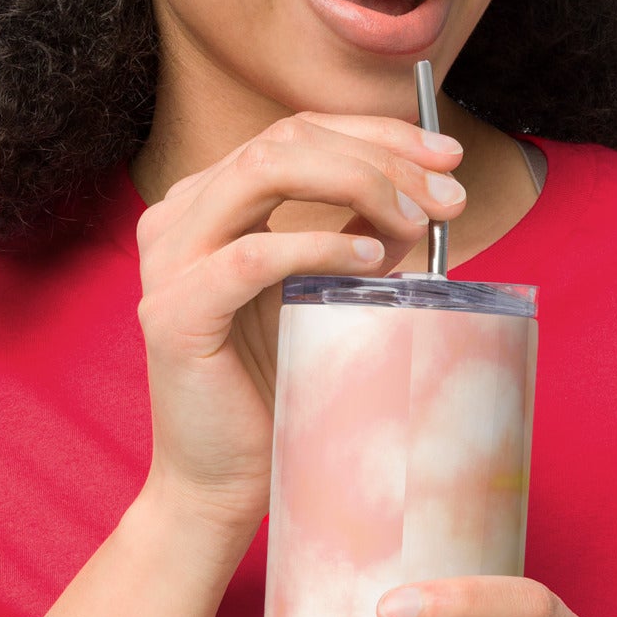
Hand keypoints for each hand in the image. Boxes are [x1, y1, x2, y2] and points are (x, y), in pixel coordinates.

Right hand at [133, 112, 464, 533]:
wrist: (221, 484)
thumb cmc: (274, 394)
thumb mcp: (324, 296)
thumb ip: (355, 238)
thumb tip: (422, 198)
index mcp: (207, 203)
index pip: (296, 132)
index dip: (379, 134)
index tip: (449, 158)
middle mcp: (176, 218)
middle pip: (286, 140)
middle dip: (381, 156)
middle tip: (449, 197)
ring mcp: (167, 262)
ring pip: (265, 171)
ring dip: (358, 184)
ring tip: (419, 224)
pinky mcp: (173, 313)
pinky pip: (254, 254)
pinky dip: (321, 245)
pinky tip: (372, 260)